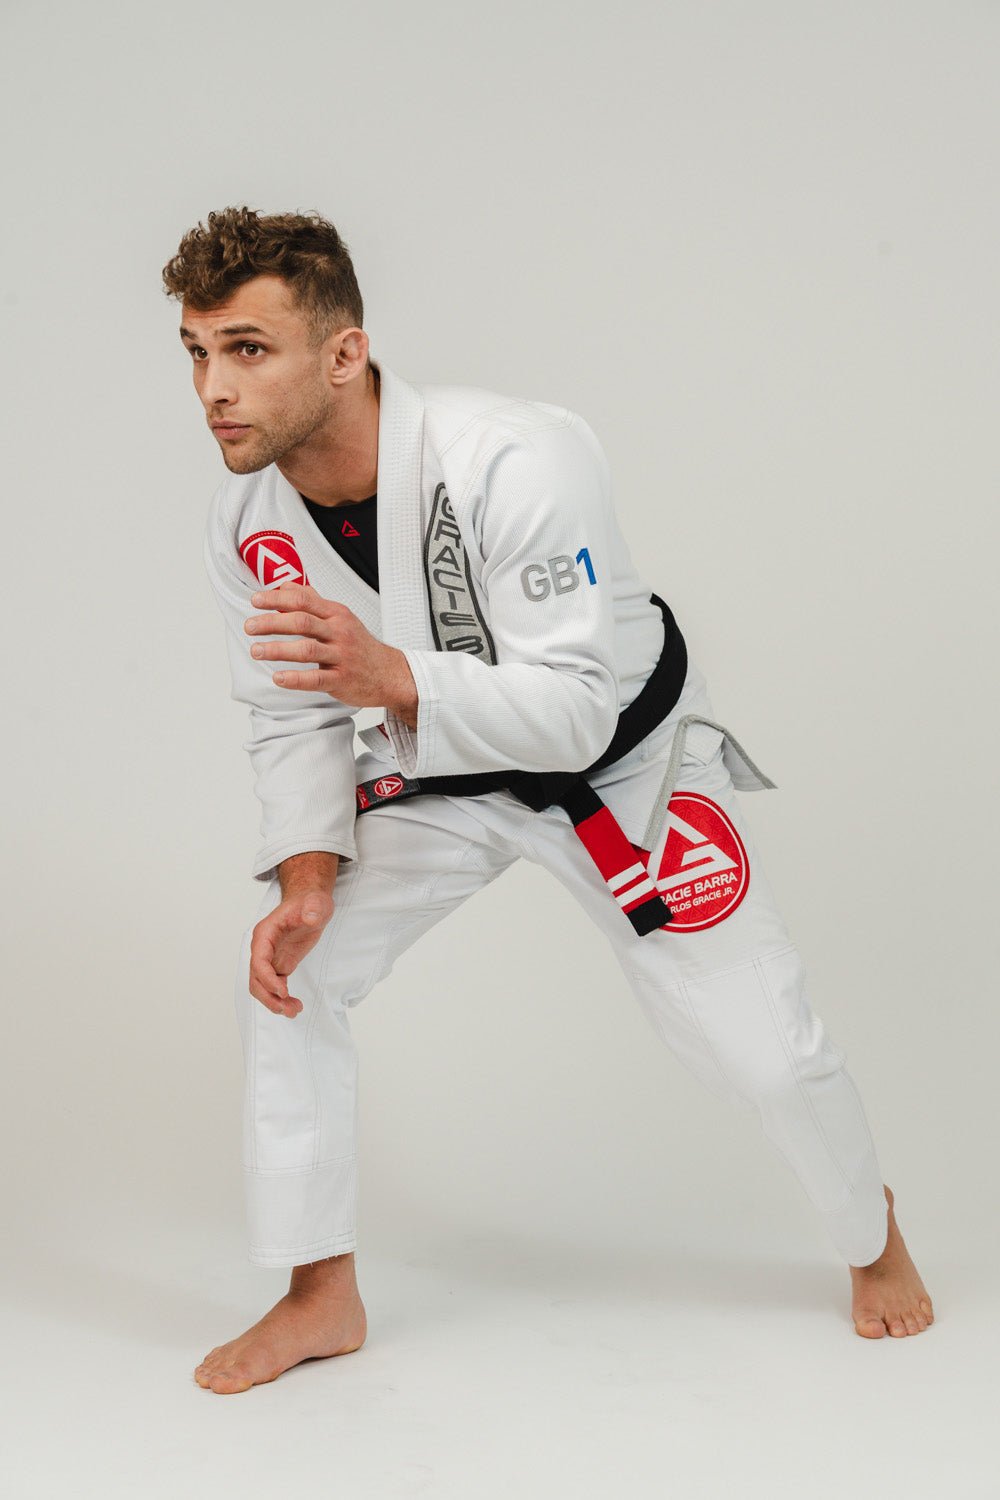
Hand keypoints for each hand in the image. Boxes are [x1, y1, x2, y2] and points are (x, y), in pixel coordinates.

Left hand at [245, 582, 417, 713]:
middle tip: (250, 627)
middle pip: (301, 622)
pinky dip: (295, 679)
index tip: (256, 601)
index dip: (276, 599)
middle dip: (271, 623)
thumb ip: (313, 601)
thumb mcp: (340, 617)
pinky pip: (316, 679)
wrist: (390, 674)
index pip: (303, 600)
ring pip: (306, 650)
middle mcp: (339, 632)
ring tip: (256, 651)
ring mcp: (342, 656)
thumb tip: (286, 586)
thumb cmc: (360, 646)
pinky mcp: (342, 680)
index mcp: (336, 614)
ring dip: (277, 650)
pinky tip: (278, 678)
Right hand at [249, 889, 334, 1017]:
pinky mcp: (279, 965)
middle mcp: (262, 948)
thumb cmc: (310, 902)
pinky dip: (281, 998)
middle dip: (269, 997)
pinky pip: (273, 986)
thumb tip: (310, 917)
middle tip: (288, 1009)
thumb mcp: (316, 903)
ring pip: (262, 987)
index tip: (283, 991)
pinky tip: (294, 1005)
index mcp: (265, 933)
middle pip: (256, 979)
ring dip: (274, 1002)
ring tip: (294, 1011)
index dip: (268, 979)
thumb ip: (313, 909)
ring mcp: (269, 958)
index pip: (259, 961)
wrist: (311, 903)